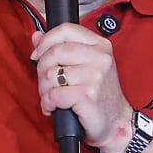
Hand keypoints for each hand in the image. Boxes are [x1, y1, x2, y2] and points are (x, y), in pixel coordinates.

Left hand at [29, 24, 132, 150]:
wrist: (116, 122)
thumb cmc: (99, 95)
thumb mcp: (84, 66)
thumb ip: (60, 48)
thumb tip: (36, 36)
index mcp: (100, 45)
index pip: (65, 30)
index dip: (45, 41)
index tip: (37, 55)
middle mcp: (100, 57)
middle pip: (55, 51)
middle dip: (41, 69)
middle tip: (46, 82)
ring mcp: (95, 75)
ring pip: (50, 74)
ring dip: (44, 89)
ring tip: (51, 96)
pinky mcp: (88, 95)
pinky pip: (54, 94)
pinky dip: (48, 103)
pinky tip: (53, 107)